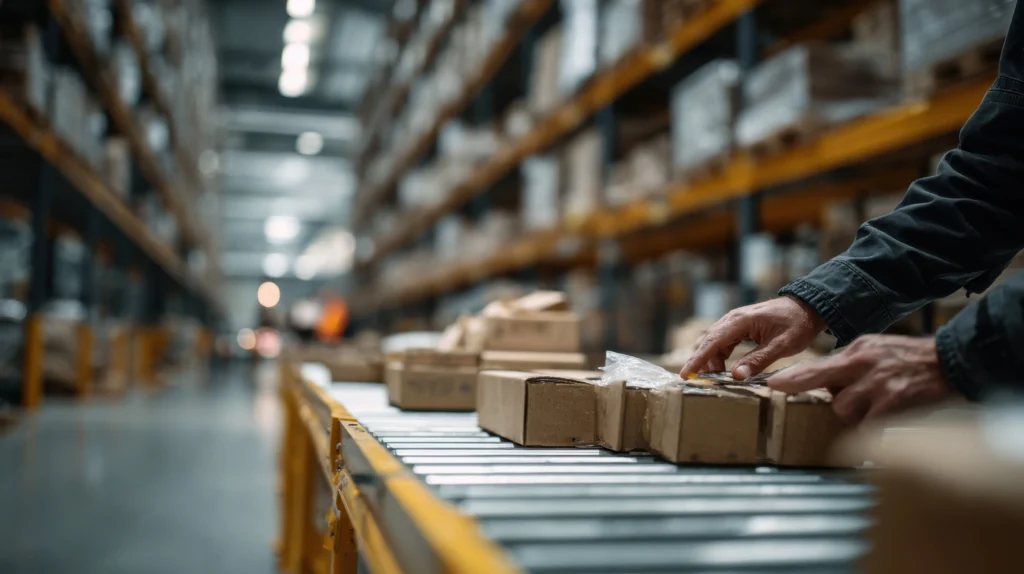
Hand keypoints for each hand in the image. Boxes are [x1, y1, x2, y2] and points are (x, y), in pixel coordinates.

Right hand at [681, 296, 826, 379]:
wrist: (808, 307)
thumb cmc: (797, 324)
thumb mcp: (780, 346)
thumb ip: (757, 361)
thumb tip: (736, 377)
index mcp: (740, 321)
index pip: (712, 342)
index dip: (698, 360)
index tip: (685, 374)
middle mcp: (733, 319)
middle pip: (708, 342)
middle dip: (701, 362)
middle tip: (697, 382)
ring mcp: (735, 322)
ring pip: (714, 343)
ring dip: (712, 361)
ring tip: (716, 378)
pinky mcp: (740, 327)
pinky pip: (723, 342)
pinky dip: (720, 356)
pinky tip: (725, 369)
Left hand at [767, 335, 959, 423]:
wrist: (947, 362)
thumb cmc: (906, 357)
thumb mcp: (873, 349)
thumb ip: (848, 363)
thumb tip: (824, 380)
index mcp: (856, 351)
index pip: (818, 366)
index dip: (795, 378)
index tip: (774, 384)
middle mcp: (863, 365)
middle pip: (827, 388)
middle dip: (827, 399)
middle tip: (835, 399)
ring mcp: (878, 385)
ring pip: (844, 410)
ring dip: (854, 414)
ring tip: (875, 405)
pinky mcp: (893, 404)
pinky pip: (869, 425)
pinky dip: (873, 427)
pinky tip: (885, 418)